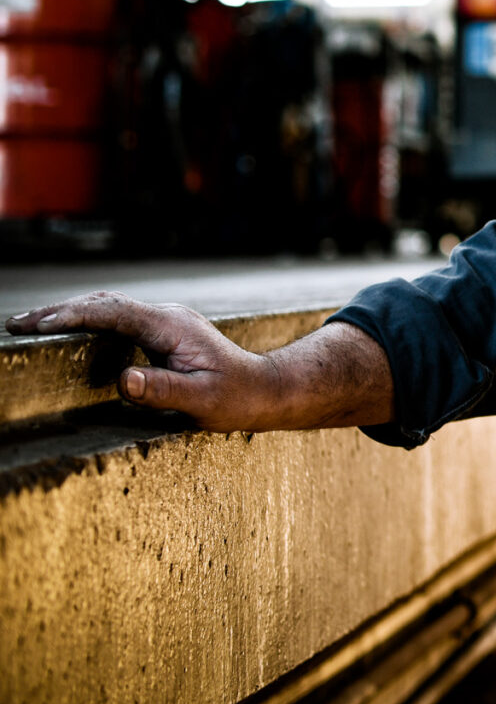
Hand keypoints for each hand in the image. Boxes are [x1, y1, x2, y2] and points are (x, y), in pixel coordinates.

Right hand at [7, 292, 280, 429]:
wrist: (262, 388)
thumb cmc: (235, 396)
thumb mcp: (201, 399)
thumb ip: (163, 390)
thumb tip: (123, 380)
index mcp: (172, 327)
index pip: (116, 313)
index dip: (76, 316)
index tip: (41, 324)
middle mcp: (166, 317)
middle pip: (106, 304)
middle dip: (60, 311)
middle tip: (18, 324)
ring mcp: (163, 322)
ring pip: (109, 308)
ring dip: (70, 313)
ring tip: (29, 325)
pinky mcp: (160, 332)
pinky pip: (116, 319)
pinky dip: (86, 321)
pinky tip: (64, 330)